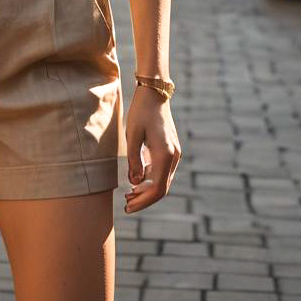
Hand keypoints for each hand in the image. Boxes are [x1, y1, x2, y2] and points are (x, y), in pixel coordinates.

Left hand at [124, 85, 180, 213]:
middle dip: (144, 198)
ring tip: (129, 194)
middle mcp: (173, 157)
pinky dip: (150, 178)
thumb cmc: (140, 112)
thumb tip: (134, 182)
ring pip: (162, 180)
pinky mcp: (170, 149)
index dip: (143, 201)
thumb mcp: (132, 135)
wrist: (154, 94)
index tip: (128, 206)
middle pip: (161, 188)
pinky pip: (162, 170)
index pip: (157, 189)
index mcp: (165, 155)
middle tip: (126, 204)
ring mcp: (174, 153)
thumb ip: (134, 159)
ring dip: (147, 189)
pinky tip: (137, 180)